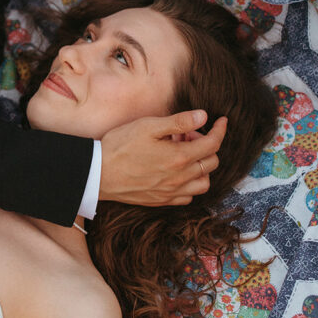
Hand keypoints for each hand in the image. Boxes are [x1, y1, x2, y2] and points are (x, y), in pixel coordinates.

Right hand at [99, 111, 226, 205]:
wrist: (97, 173)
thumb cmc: (119, 146)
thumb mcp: (148, 126)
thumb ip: (179, 122)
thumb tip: (203, 116)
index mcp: (179, 157)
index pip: (213, 144)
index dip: (220, 130)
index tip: (221, 121)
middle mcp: (180, 178)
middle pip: (211, 163)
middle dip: (206, 145)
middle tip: (186, 135)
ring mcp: (171, 192)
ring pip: (203, 183)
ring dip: (201, 167)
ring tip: (183, 155)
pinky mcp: (160, 201)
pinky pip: (187, 197)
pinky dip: (190, 184)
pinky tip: (177, 173)